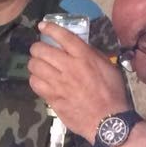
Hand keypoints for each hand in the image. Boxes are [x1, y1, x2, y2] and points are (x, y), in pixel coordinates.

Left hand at [29, 21, 130, 143]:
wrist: (107, 120)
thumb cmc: (112, 92)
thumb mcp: (107, 66)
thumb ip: (91, 55)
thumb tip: (78, 48)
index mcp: (84, 56)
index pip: (63, 36)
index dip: (50, 28)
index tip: (42, 25)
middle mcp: (69, 67)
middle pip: (42, 50)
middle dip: (37, 48)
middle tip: (38, 51)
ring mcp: (58, 83)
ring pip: (35, 66)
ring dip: (33, 63)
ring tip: (37, 65)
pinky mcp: (52, 97)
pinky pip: (35, 84)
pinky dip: (35, 79)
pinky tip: (39, 80)